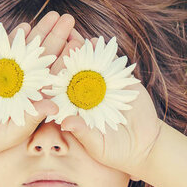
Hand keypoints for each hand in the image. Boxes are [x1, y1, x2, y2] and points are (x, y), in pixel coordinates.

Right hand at [0, 11, 80, 156]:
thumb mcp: (17, 129)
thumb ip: (33, 116)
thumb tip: (53, 107)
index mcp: (39, 95)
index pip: (57, 74)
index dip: (67, 58)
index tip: (78, 42)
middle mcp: (29, 81)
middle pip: (46, 56)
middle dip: (58, 36)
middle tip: (69, 19)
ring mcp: (13, 73)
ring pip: (29, 49)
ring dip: (40, 32)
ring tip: (53, 16)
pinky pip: (6, 50)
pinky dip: (14, 38)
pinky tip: (25, 25)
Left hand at [58, 37, 163, 177]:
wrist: (144, 145)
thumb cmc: (115, 152)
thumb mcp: (98, 145)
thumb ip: (83, 133)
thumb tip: (66, 124)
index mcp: (72, 109)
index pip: (57, 92)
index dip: (50, 79)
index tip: (43, 68)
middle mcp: (82, 95)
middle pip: (69, 73)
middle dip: (62, 57)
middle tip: (54, 41)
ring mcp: (99, 85)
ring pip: (87, 65)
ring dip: (79, 50)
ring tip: (72, 34)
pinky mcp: (117, 80)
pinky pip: (108, 63)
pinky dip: (102, 52)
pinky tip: (95, 41)